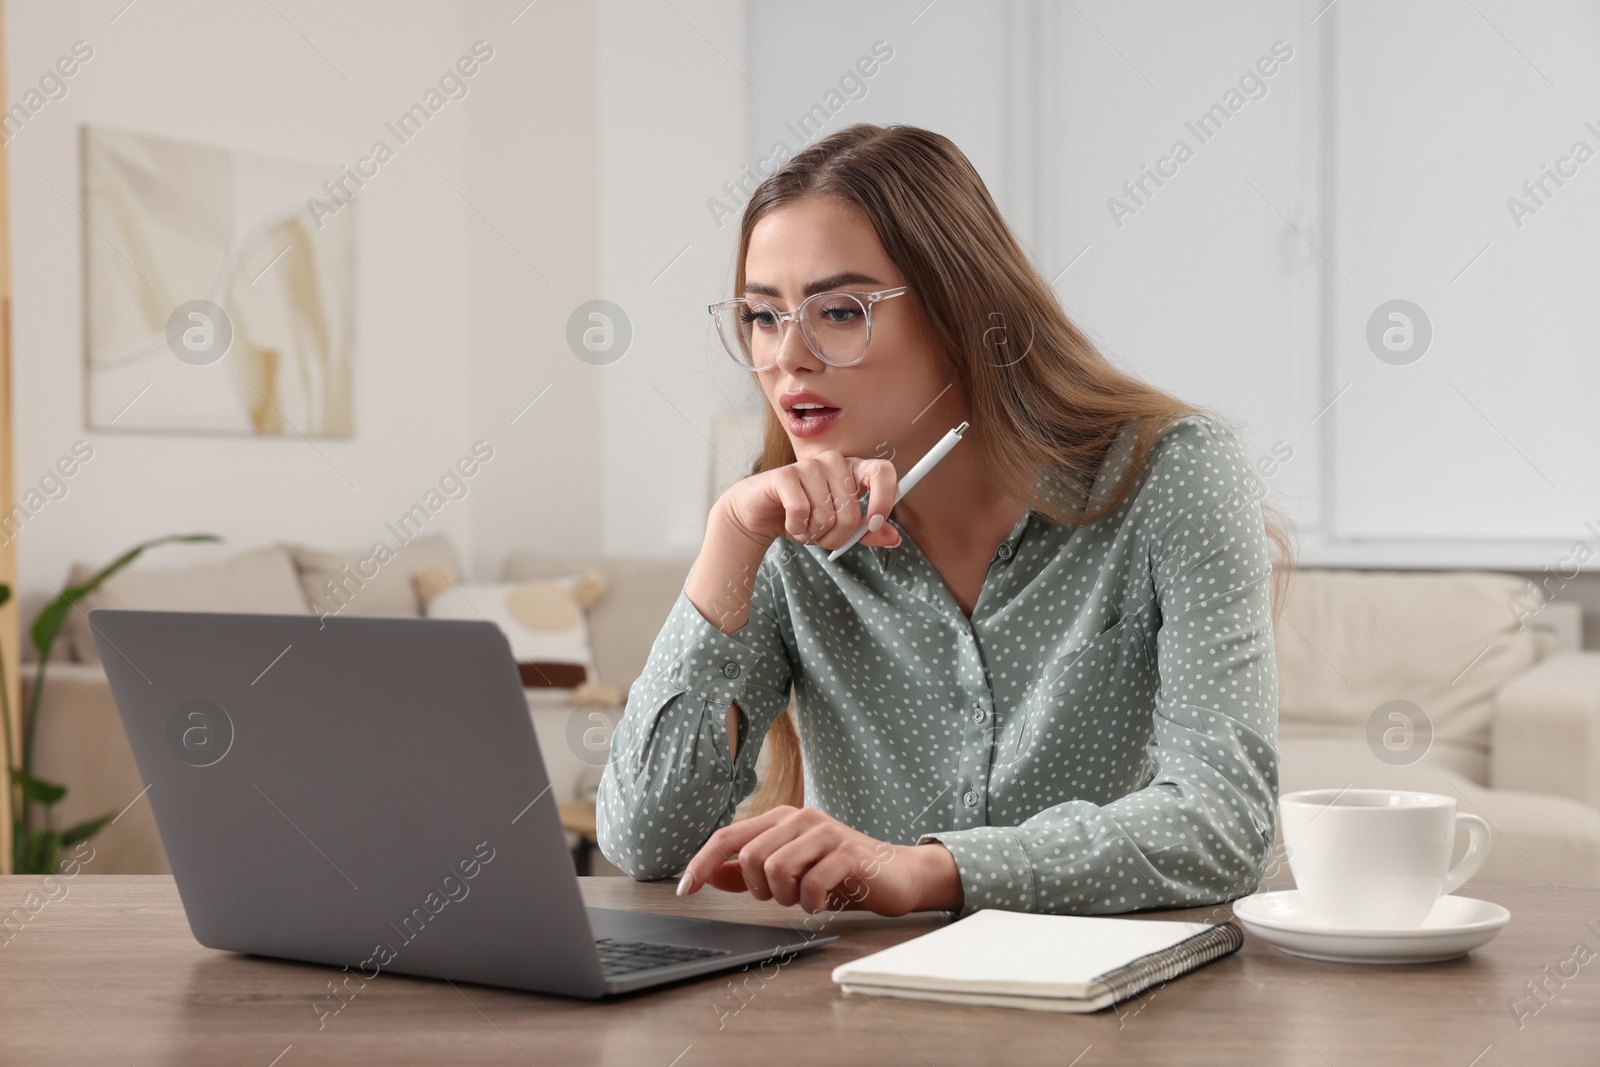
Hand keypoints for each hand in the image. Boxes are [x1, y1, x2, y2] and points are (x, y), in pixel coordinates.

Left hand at [675, 805, 962, 915]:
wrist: (895, 875)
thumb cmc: (839, 873)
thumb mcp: (789, 872)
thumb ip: (748, 872)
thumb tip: (709, 875)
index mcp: (781, 819)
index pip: (727, 836)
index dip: (701, 863)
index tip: (685, 890)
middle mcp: (800, 819)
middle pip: (749, 857)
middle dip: (759, 888)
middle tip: (783, 895)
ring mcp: (824, 833)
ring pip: (776, 869)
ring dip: (786, 896)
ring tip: (805, 896)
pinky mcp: (846, 853)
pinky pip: (810, 883)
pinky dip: (811, 901)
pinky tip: (824, 899)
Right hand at [717, 451, 902, 552]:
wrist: (759, 514)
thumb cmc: (802, 517)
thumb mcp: (837, 529)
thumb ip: (865, 532)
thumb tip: (894, 538)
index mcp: (853, 470)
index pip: (883, 471)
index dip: (885, 499)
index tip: (875, 524)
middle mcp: (834, 462)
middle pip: (852, 511)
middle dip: (837, 537)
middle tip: (822, 537)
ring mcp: (809, 465)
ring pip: (827, 515)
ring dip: (814, 534)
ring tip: (803, 527)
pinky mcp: (786, 474)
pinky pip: (802, 511)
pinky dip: (797, 528)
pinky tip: (790, 523)